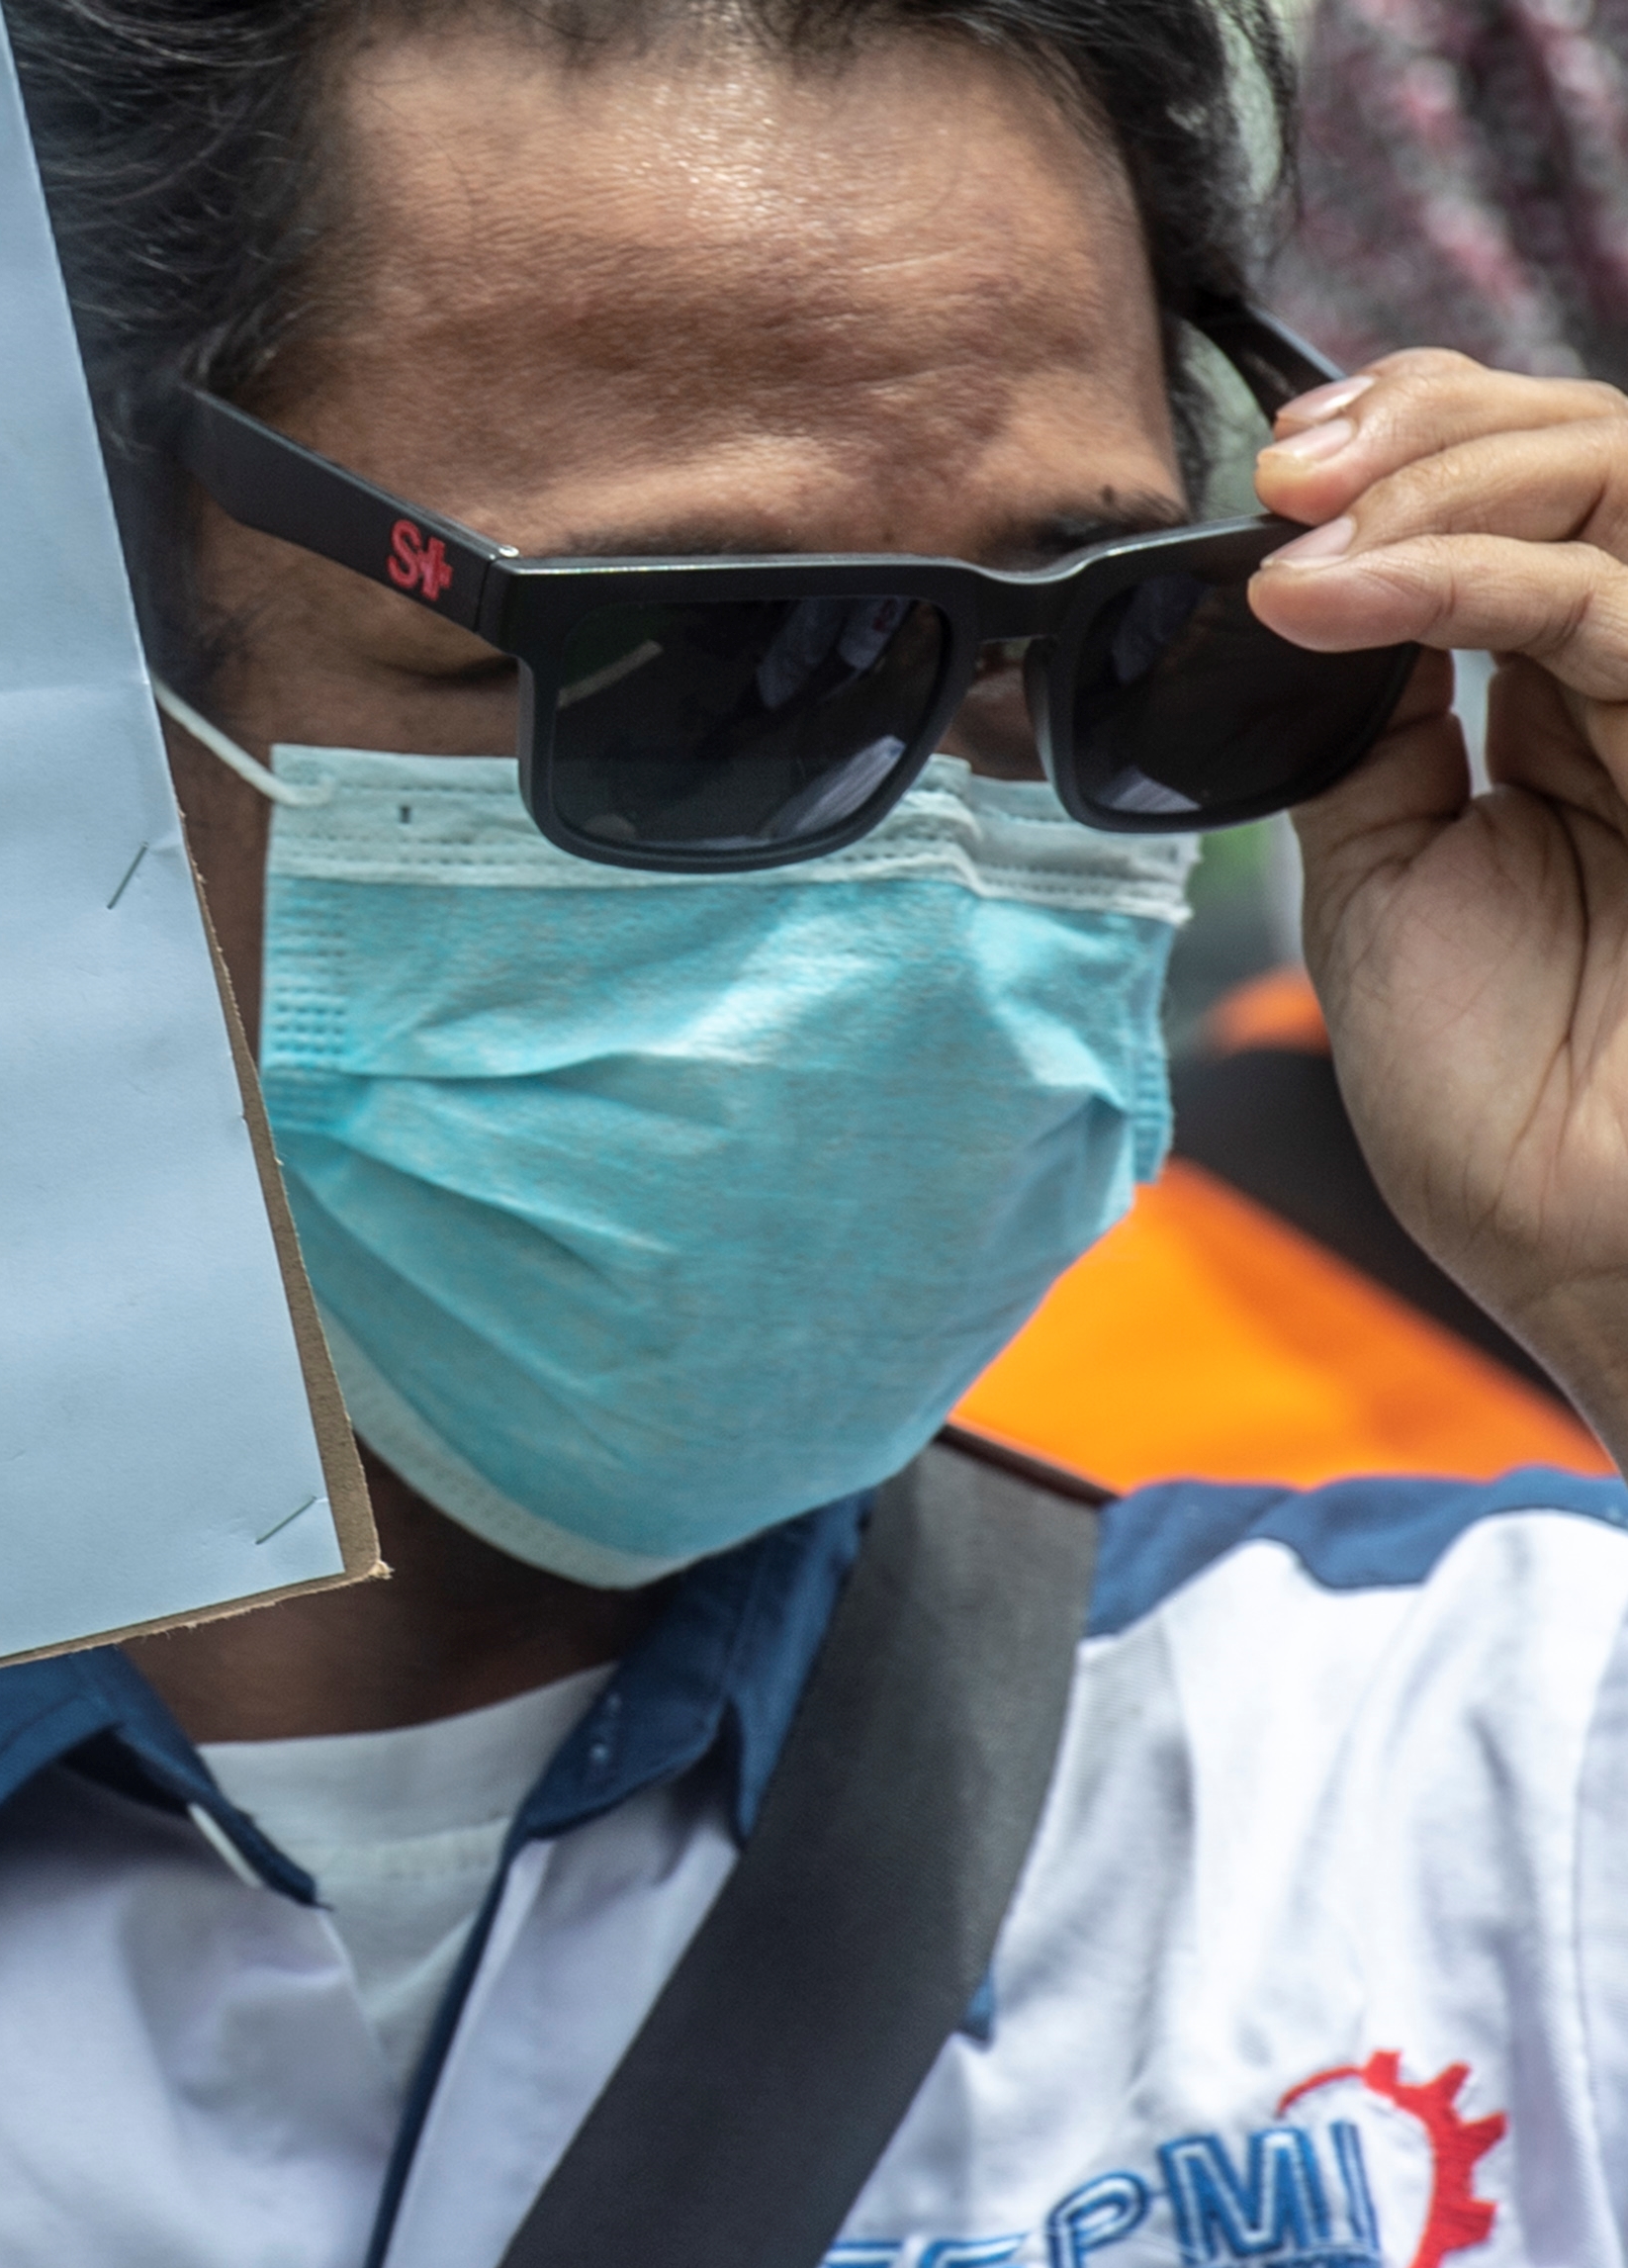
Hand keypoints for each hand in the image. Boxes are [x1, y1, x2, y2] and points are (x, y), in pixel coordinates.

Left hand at [1249, 351, 1627, 1453]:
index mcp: (1578, 705)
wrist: (1584, 1245)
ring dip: (1440, 474)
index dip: (1411, 440)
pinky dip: (1456, 573)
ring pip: (1619, 484)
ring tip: (1303, 531)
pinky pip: (1606, 608)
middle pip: (1590, 449)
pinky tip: (1332, 597)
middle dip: (1425, 423)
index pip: (1525, 494)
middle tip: (1285, 473)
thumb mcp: (1383, 877)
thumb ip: (1364, 732)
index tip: (1273, 473)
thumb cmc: (1501, 1100)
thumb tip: (1293, 609)